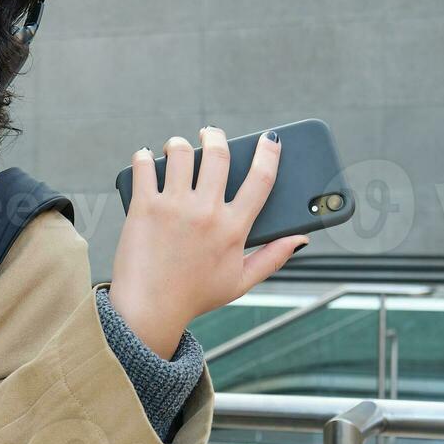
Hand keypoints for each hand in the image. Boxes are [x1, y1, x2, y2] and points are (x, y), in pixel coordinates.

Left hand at [107, 126, 309, 357]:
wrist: (149, 310)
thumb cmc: (196, 296)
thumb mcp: (241, 282)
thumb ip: (273, 258)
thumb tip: (300, 239)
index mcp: (233, 229)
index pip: (261, 180)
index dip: (270, 154)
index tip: (271, 138)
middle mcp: (205, 213)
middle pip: (219, 155)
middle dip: (216, 136)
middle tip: (210, 134)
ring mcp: (173, 207)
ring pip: (180, 153)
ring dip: (180, 143)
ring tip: (177, 147)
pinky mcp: (143, 207)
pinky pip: (144, 167)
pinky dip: (144, 156)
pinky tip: (146, 156)